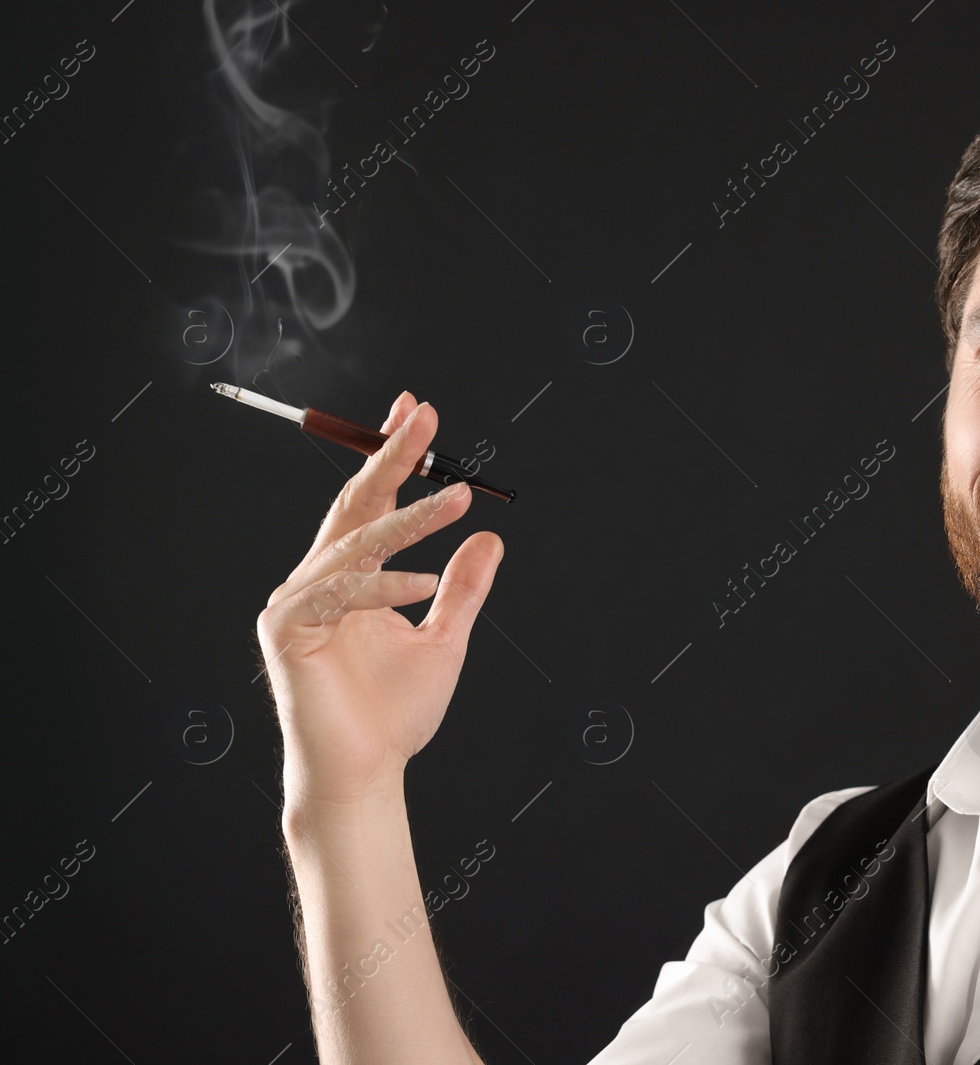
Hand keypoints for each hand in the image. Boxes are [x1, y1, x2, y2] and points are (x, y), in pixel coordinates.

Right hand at [257, 392, 504, 807]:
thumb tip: (490, 535)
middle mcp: (318, 580)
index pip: (370, 502)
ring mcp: (297, 603)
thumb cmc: (396, 714)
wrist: (367, 770)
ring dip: (409, 519)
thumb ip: (463, 588)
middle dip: (390, 457)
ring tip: (459, 498)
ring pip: (356, 544)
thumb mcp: (445, 639)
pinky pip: (340, 596)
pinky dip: (383, 588)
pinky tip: (423, 585)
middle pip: (355, 504)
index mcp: (351, 577)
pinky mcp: (285, 631)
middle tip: (424, 417)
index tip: (417, 413)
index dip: (392, 456)